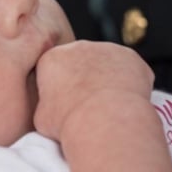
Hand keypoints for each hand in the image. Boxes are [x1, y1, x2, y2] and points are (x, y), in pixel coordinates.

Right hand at [33, 40, 154, 140]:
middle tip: (89, 104)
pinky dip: (128, 81)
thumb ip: (47, 105)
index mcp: (52, 59)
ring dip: (105, 78)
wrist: (104, 123)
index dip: (60, 87)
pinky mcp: (129, 56)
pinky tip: (124, 100)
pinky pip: (128, 67)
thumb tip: (52, 109)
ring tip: (108, 105)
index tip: (66, 103)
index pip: (54, 68)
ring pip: (105, 62)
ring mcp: (105, 49)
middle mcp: (78, 47)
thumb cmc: (71, 123)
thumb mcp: (42, 119)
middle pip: (80, 61)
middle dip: (83, 78)